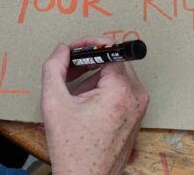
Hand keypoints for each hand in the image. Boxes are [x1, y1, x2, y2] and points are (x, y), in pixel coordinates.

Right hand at [41, 38, 149, 174]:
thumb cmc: (73, 148)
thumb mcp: (54, 103)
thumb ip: (54, 68)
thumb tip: (62, 50)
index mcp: (120, 90)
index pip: (110, 48)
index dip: (88, 44)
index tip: (73, 49)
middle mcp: (136, 96)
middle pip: (114, 61)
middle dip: (89, 62)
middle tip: (69, 70)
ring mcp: (139, 107)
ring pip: (117, 75)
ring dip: (95, 77)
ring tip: (75, 93)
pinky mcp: (137, 115)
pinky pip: (121, 90)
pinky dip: (104, 90)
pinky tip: (85, 104)